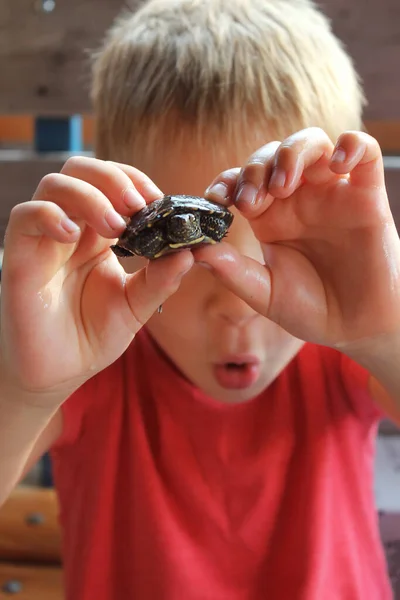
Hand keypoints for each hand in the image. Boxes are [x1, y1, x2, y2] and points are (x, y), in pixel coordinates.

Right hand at [0, 157, 192, 402]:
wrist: (59, 373)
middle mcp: (71, 229)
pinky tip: (71, 237)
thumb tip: (191, 251)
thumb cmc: (93, 336)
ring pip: (55, 185)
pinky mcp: (20, 257)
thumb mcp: (136, 306)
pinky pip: (24, 216)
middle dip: (113, 178)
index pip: (111, 182)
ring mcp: (44, 240)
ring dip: (90, 196)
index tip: (159, 201)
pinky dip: (49, 215)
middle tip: (138, 206)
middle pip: (81, 169)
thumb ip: (161, 279)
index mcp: (98, 234)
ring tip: (115, 228)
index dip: (135, 180)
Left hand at [197, 128, 399, 349]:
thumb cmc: (311, 311)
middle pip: (271, 155)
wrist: (356, 327)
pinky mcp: (368, 195)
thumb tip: (195, 250)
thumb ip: (233, 271)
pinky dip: (352, 145)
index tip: (216, 199)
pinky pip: (365, 152)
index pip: (242, 181)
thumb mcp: (265, 294)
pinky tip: (337, 163)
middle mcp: (298, 200)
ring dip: (291, 153)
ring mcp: (332, 194)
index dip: (226, 182)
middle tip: (250, 200)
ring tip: (283, 184)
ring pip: (312, 144)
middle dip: (255, 169)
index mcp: (269, 218)